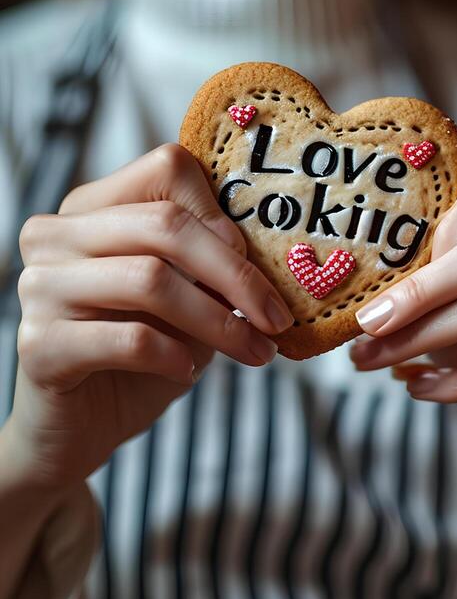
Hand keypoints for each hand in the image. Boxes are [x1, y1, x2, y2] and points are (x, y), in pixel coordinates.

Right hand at [8, 144, 292, 491]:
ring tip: (255, 351)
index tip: (256, 258)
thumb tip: (271, 247)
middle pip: (165, 224)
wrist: (77, 429)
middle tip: (276, 316)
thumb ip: (209, 260)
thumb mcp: (184, 294)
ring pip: (150, 279)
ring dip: (218, 322)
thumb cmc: (141, 349)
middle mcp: (56, 234)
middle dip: (235, 273)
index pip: (166, 168)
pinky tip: (188, 371)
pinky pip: (126, 338)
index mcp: (93, 206)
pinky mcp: (38, 343)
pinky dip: (172, 355)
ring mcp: (40, 286)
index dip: (221, 212)